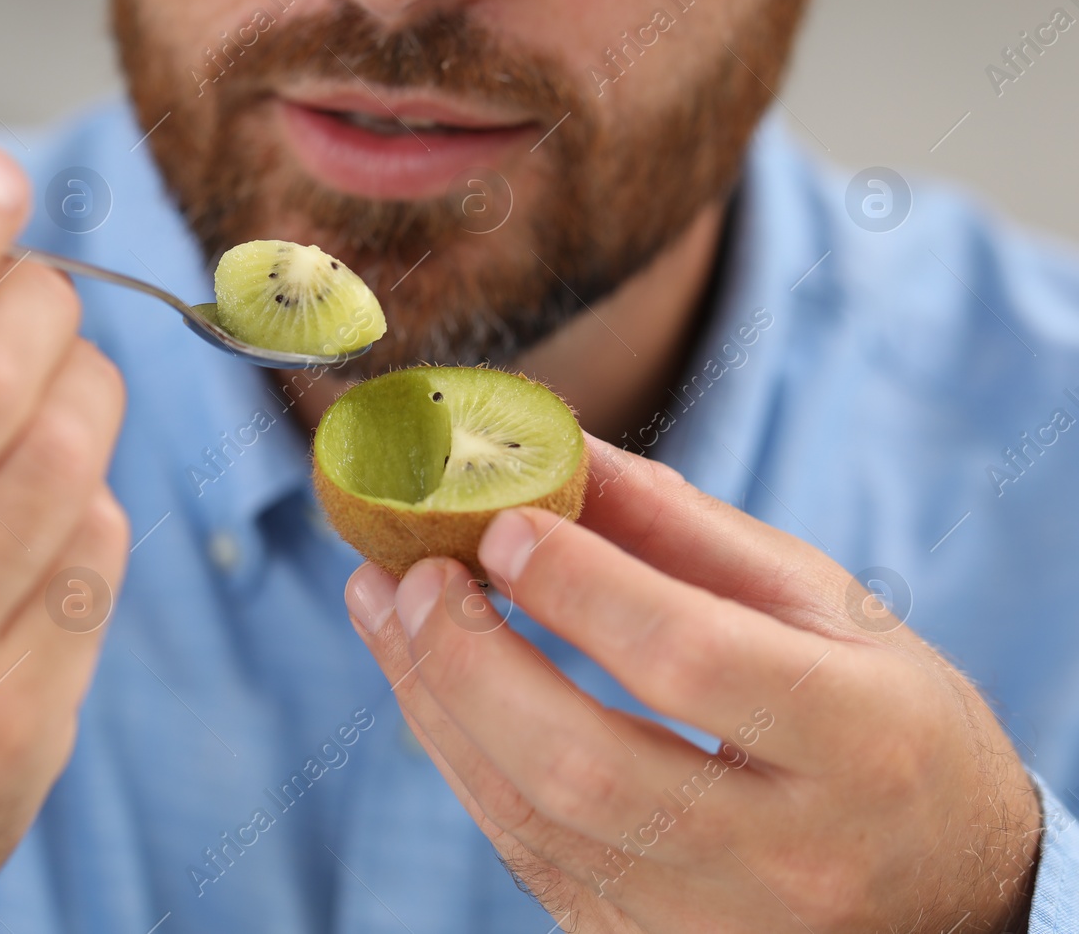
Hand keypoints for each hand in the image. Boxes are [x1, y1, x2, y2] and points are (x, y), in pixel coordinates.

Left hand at [346, 436, 1041, 932]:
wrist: (949, 890)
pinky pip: (529, 858)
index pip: (691, 660)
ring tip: (385, 609)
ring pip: (535, 823)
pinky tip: (429, 686)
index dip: (580, 589)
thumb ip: (685, 529)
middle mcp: (786, 852)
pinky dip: (464, 762)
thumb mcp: (825, 608)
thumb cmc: (886, 724)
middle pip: (584, 766)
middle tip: (410, 573)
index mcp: (855, 741)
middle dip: (470, 660)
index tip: (500, 524)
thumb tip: (556, 449)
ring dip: (436, 705)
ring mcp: (712, 921)